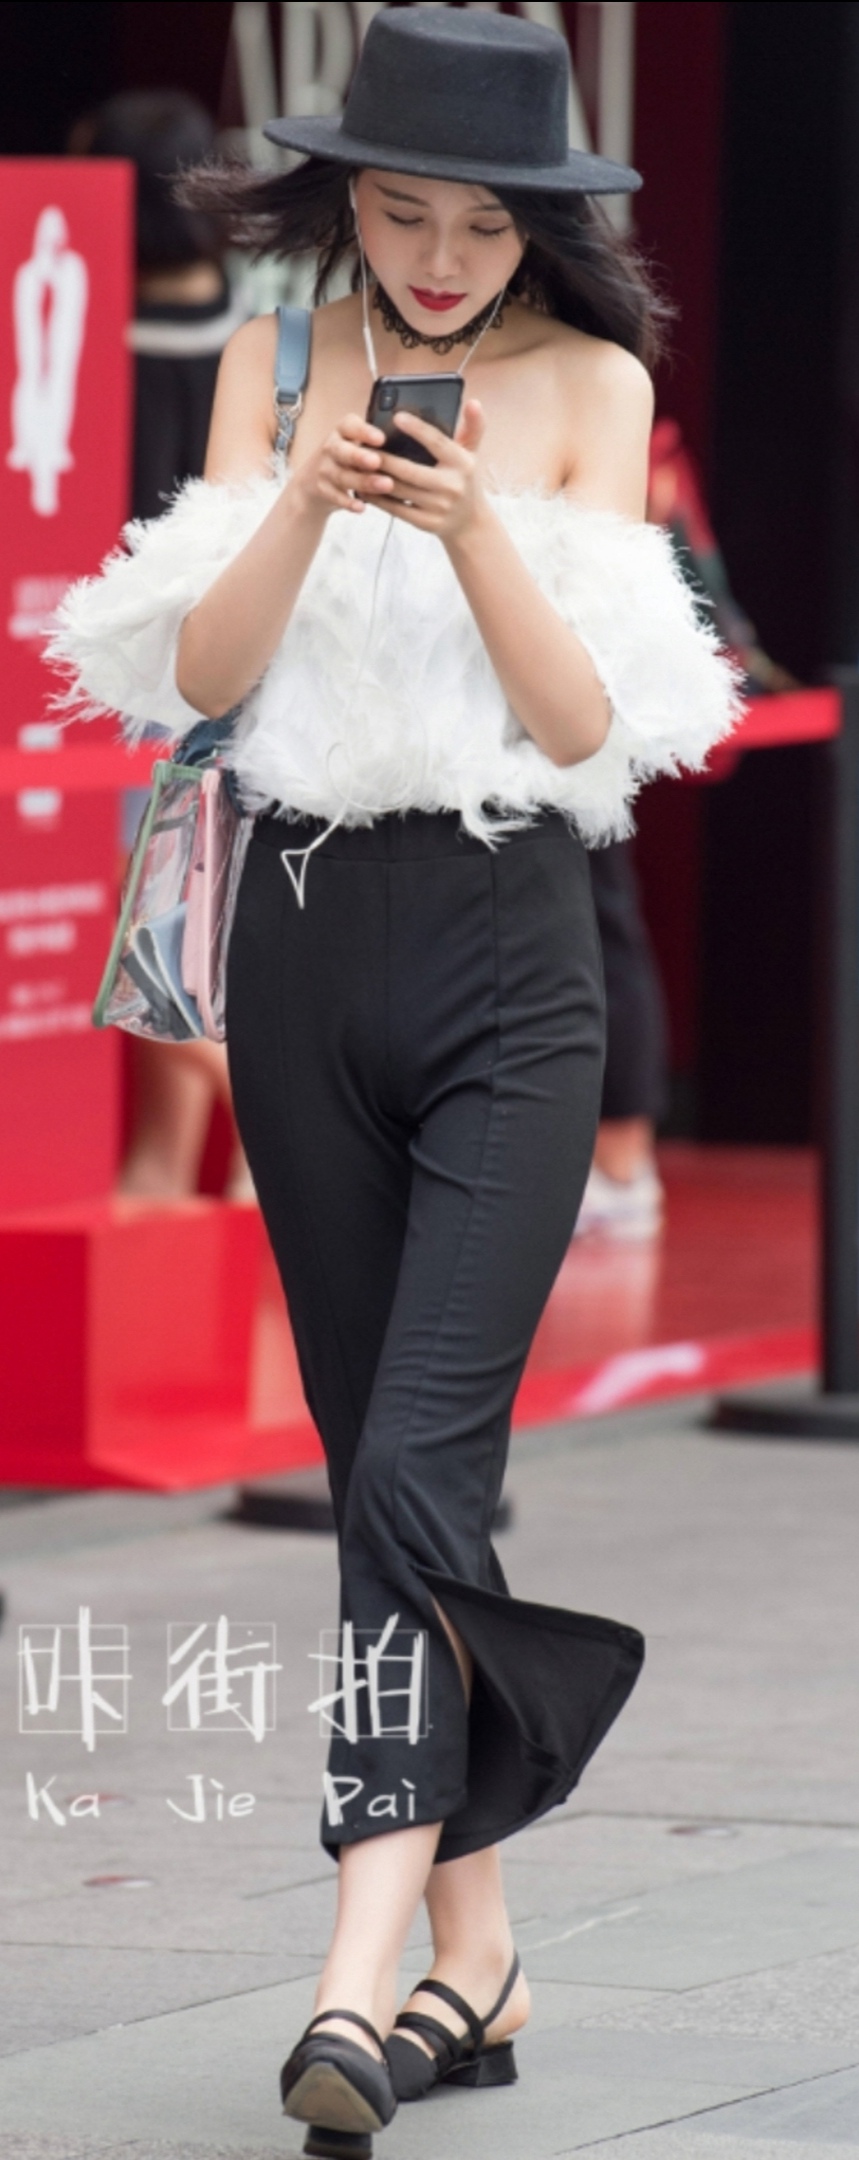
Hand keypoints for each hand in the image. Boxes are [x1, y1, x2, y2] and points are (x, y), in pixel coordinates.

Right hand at [292, 413, 395, 517]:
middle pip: (342, 451)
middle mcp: (331, 447)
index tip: (381, 438)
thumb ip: (375, 442)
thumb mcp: (356, 443)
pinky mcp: (323, 489)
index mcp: (342, 431)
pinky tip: (361, 508)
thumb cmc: (348, 458)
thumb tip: (412, 441)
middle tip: (377, 461)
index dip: (364, 431)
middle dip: (359, 456)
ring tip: (385, 485)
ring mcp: (325, 469)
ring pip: (342, 475)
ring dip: (363, 481)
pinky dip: (348, 502)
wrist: (313, 481)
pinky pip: (335, 496)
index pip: (349, 425)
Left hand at [377, 400, 486, 542]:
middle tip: (363, 446)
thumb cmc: (463, 479)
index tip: (396, 416)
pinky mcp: (426, 523)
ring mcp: (439, 507)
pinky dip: (378, 498)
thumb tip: (474, 402)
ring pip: (398, 489)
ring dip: (375, 477)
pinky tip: (365, 487)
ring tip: (358, 465)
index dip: (416, 428)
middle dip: (383, 458)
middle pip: (409, 469)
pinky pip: (396, 509)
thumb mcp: (472, 453)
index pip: (436, 442)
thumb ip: (473, 426)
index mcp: (462, 463)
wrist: (470, 522)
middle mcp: (452, 486)